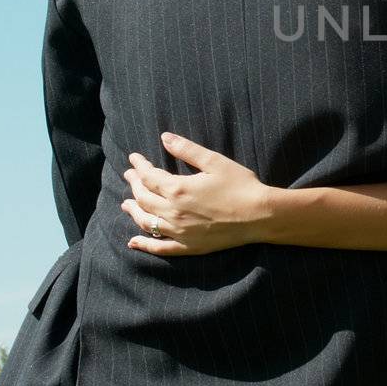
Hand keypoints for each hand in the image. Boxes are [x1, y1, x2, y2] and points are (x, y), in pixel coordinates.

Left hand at [121, 133, 275, 256]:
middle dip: (134, 185)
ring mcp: (179, 232)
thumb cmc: (241, 185)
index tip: (134, 158)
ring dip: (133, 211)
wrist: (260, 215)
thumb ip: (187, 150)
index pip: (148, 176)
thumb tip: (164, 137)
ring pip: (146, 222)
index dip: (139, 166)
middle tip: (129, 176)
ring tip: (126, 204)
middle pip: (143, 198)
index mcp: (178, 189)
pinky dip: (144, 245)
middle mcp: (173, 212)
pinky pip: (160, 248)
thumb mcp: (215, 161)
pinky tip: (133, 242)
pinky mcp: (188, 246)